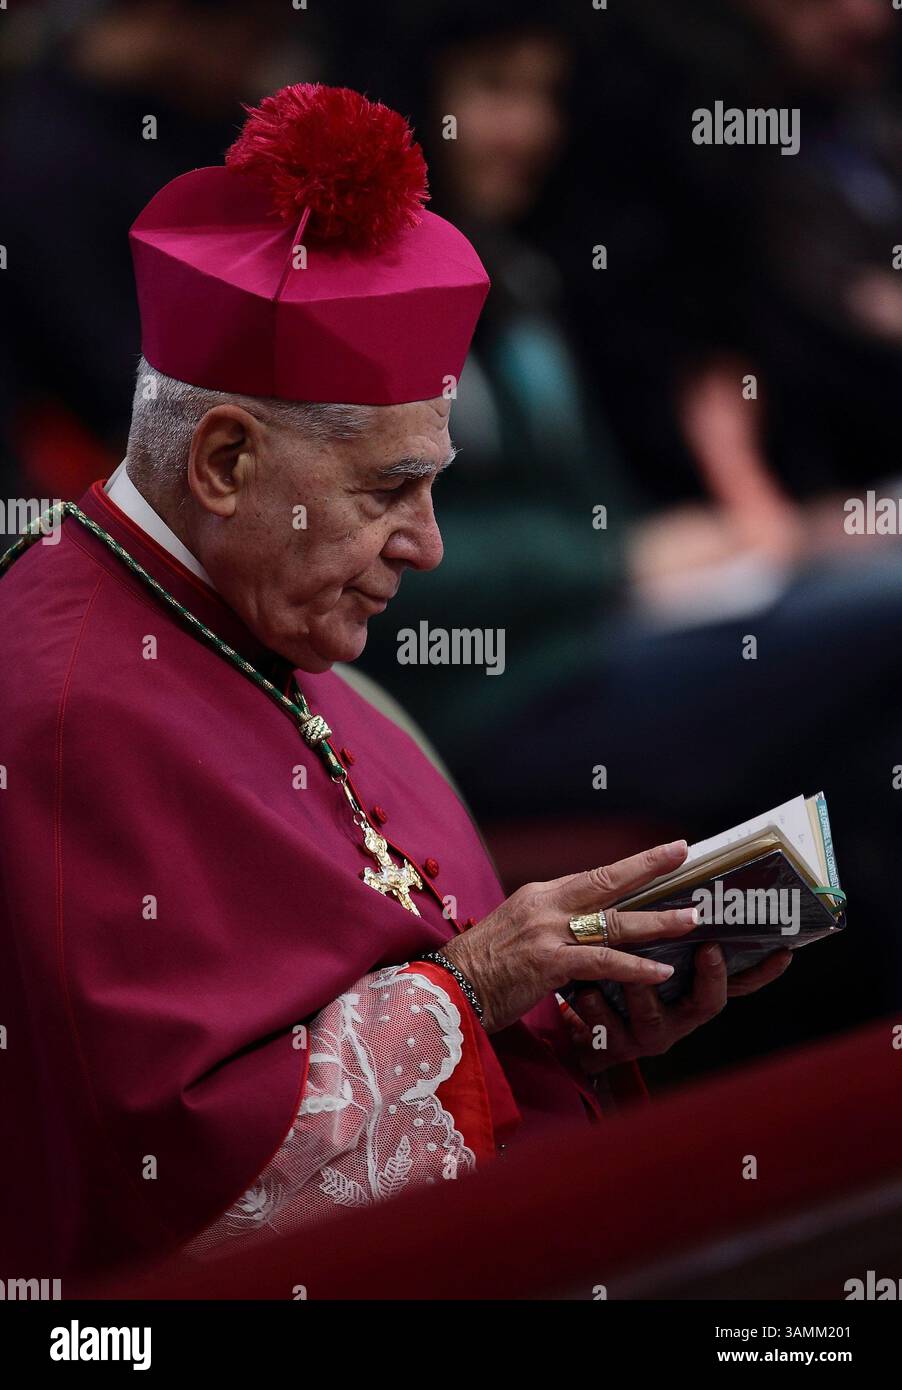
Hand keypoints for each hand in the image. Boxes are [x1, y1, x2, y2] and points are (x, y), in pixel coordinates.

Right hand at [441, 840, 698, 1034]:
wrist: (446, 988)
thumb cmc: (482, 967)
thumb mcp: (518, 932)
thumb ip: (552, 924)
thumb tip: (587, 925)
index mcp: (538, 895)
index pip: (594, 876)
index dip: (631, 866)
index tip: (664, 853)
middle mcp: (545, 905)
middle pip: (607, 882)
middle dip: (649, 868)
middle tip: (684, 854)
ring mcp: (546, 932)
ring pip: (613, 922)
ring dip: (656, 922)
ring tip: (691, 920)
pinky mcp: (547, 963)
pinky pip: (601, 962)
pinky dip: (634, 966)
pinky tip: (661, 971)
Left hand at [566, 944, 793, 1071]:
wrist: (581, 1034)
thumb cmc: (621, 985)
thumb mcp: (652, 961)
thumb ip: (668, 935)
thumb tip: (687, 880)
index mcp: (691, 995)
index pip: (739, 985)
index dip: (763, 973)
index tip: (783, 951)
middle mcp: (678, 1020)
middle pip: (707, 1004)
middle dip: (710, 976)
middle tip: (710, 948)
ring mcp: (646, 1038)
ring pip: (652, 1016)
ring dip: (640, 989)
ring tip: (623, 967)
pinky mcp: (611, 1049)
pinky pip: (605, 1029)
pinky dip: (594, 1009)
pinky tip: (582, 992)